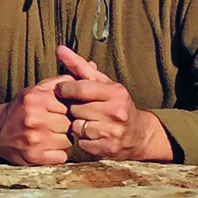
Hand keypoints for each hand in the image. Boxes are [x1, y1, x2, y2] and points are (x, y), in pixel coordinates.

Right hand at [0, 73, 74, 164]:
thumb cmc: (20, 109)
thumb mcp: (34, 90)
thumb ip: (58, 83)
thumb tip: (84, 76)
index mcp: (36, 99)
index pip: (70, 105)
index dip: (69, 110)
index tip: (63, 112)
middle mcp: (35, 118)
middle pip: (70, 124)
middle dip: (66, 125)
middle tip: (57, 125)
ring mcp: (35, 139)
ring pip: (68, 141)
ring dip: (63, 140)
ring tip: (52, 135)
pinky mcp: (35, 157)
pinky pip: (62, 156)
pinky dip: (57, 153)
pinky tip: (48, 147)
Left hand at [54, 45, 172, 161]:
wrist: (138, 134)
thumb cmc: (114, 103)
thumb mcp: (100, 82)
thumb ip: (78, 65)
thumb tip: (59, 48)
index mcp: (115, 92)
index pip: (79, 89)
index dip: (65, 89)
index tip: (62, 90)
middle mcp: (117, 112)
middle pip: (75, 109)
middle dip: (73, 108)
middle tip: (82, 109)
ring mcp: (114, 132)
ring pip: (77, 127)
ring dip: (77, 125)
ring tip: (87, 121)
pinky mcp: (109, 149)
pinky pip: (82, 143)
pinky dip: (83, 140)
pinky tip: (92, 135)